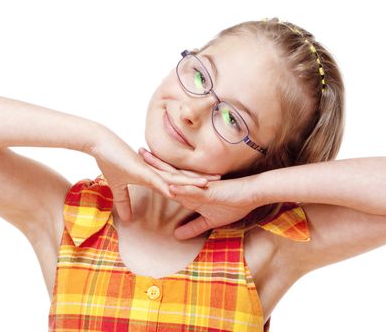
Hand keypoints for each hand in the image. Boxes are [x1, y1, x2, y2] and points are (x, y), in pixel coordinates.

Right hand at [91, 130, 219, 221]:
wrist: (99, 143)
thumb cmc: (110, 160)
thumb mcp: (118, 186)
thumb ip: (124, 201)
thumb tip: (126, 219)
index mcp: (154, 176)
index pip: (177, 182)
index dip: (192, 185)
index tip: (207, 188)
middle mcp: (156, 173)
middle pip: (182, 178)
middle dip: (200, 181)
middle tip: (220, 183)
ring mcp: (149, 171)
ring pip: (175, 179)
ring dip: (191, 182)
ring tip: (209, 184)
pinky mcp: (140, 171)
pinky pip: (157, 180)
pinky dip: (168, 186)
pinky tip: (179, 191)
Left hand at [138, 147, 260, 238]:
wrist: (252, 195)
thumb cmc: (233, 204)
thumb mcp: (209, 221)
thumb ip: (192, 227)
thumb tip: (177, 236)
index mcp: (190, 192)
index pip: (167, 182)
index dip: (154, 174)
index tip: (138, 167)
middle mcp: (192, 186)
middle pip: (168, 174)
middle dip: (152, 165)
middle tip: (136, 152)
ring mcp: (201, 187)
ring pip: (178, 178)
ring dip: (162, 169)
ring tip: (146, 160)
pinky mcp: (211, 191)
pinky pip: (195, 191)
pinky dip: (183, 189)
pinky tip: (170, 187)